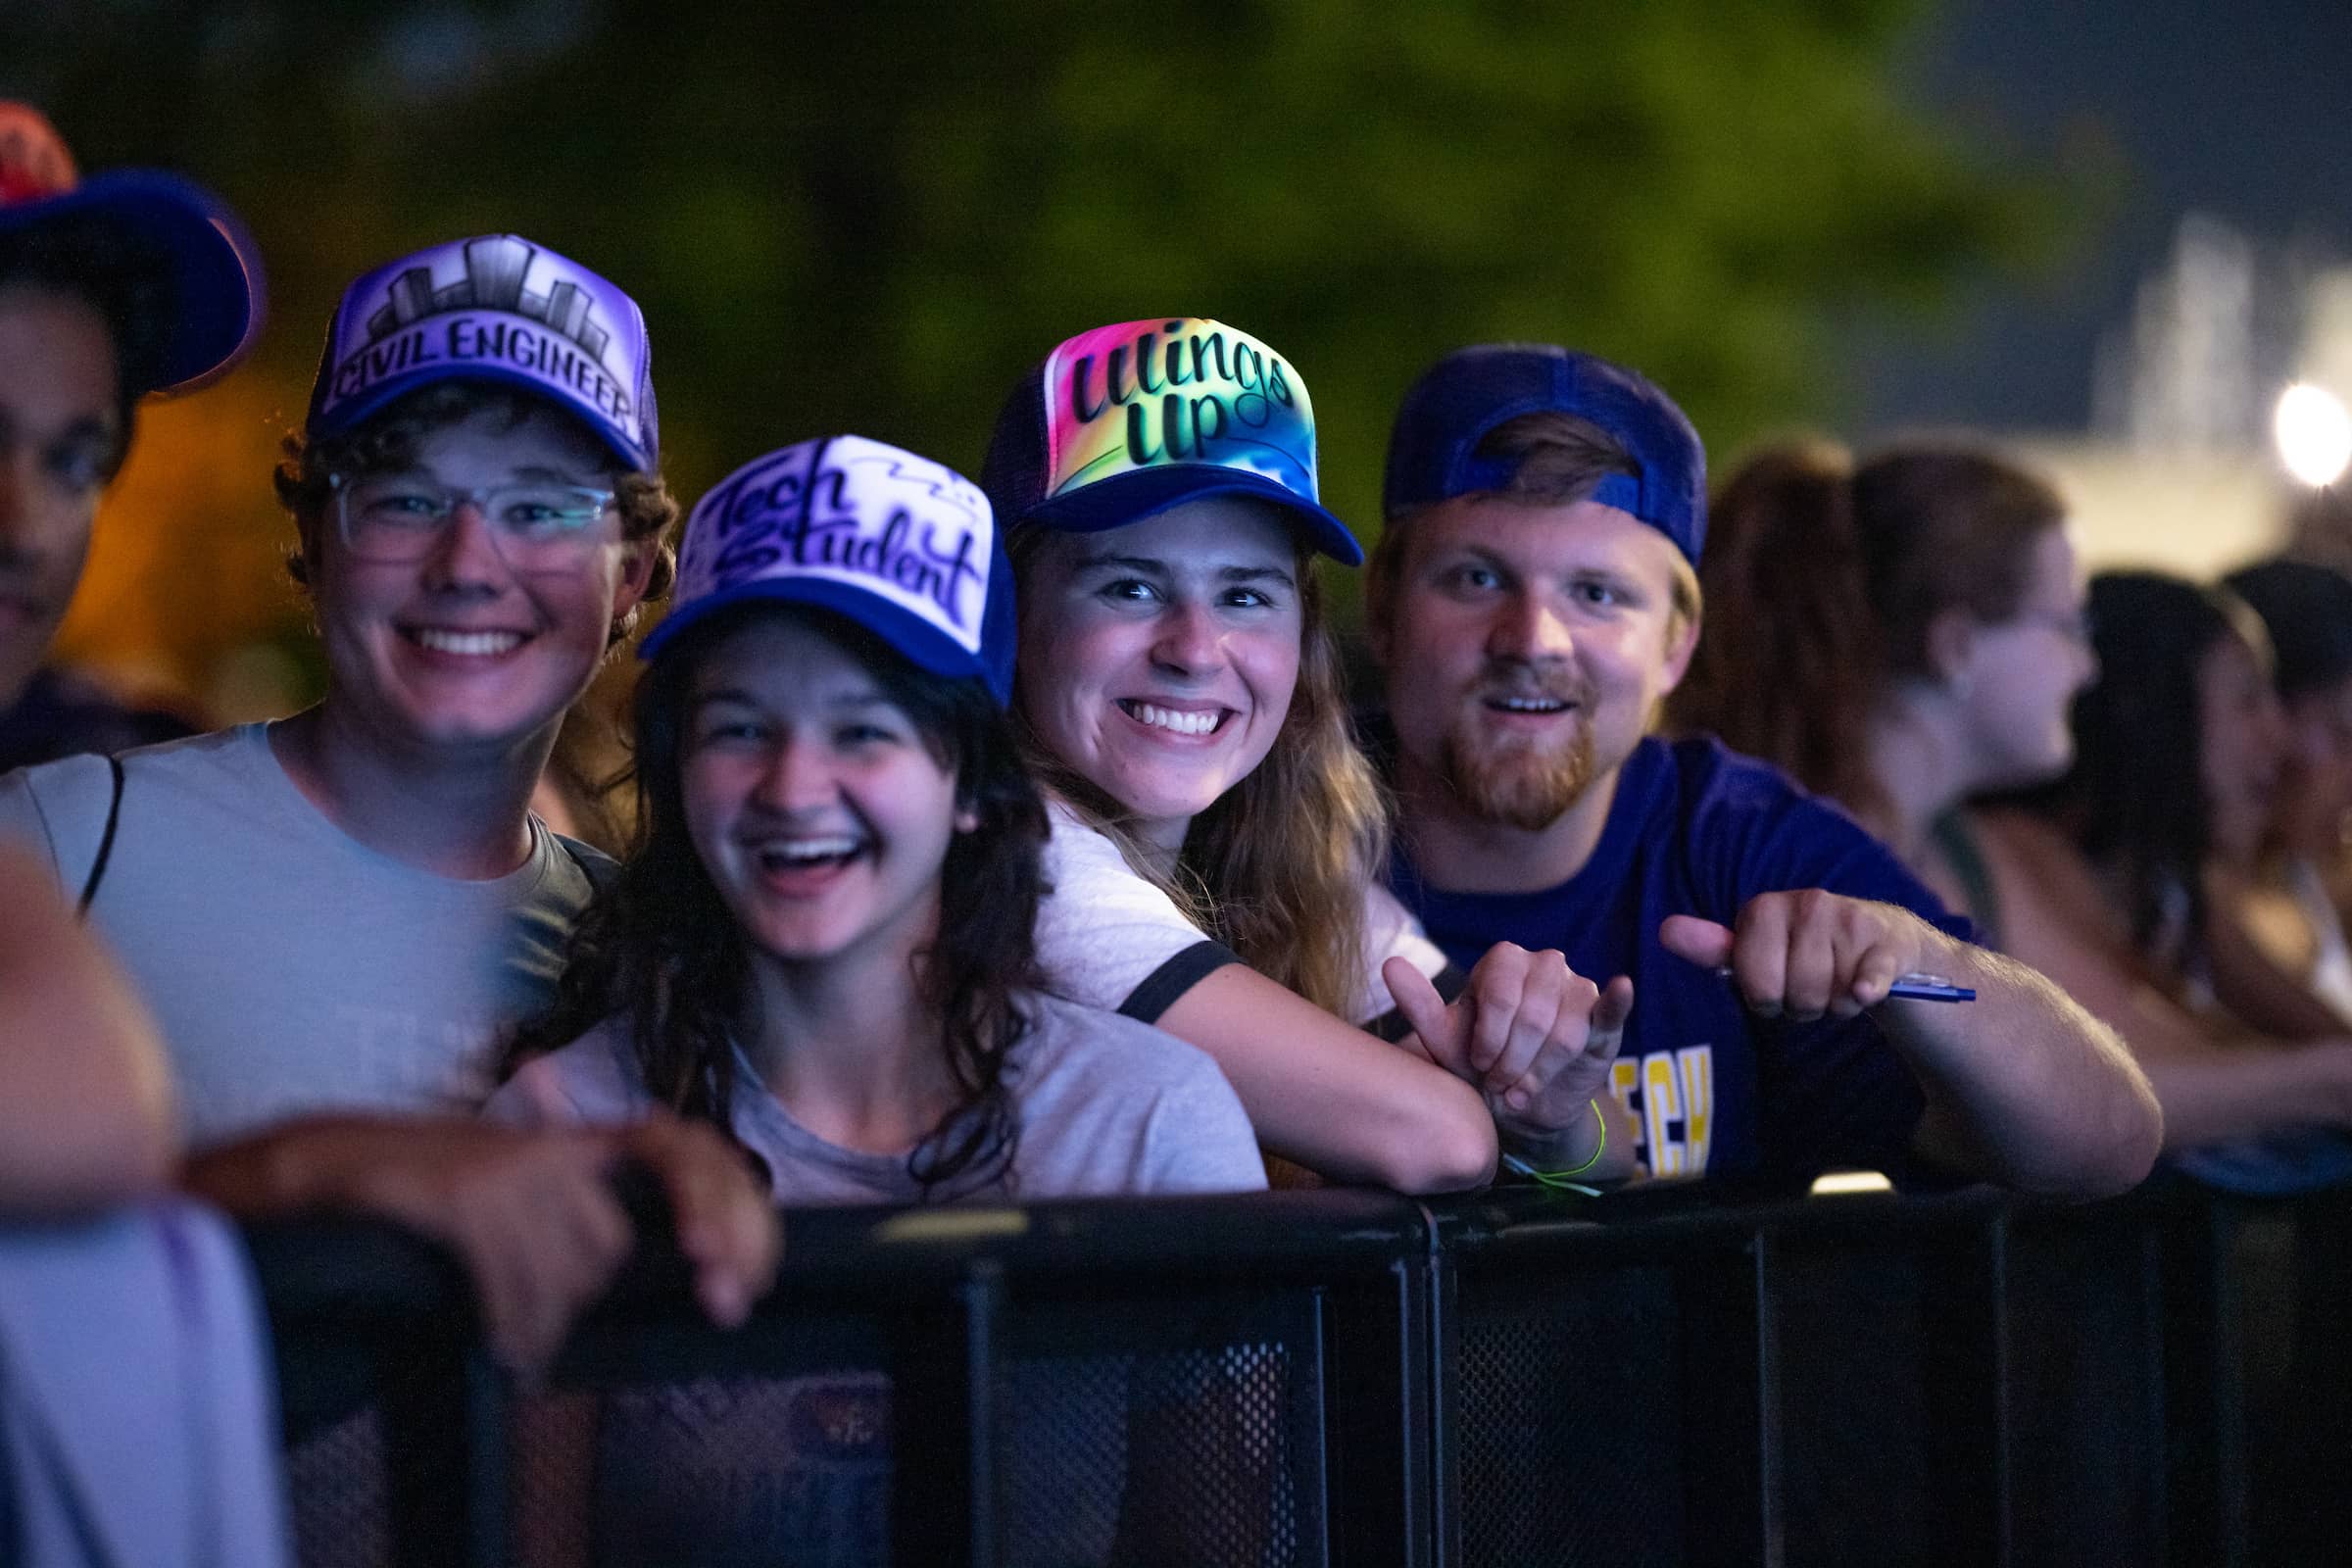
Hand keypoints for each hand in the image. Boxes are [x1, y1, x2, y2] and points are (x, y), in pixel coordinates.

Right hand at [198, 1114, 780, 1373]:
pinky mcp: (463, 1200)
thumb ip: (572, 1207)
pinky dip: (509, 1327)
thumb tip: (626, 1261)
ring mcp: (507, 1171)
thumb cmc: (429, 1184)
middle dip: (595, 1295)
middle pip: (609, 1248)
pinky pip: (509, 1285)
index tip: (729, 1266)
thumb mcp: (513, 1176)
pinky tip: (502, 1346)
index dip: (715, 1201)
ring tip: (519, 1342)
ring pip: (564, 1274)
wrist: (332, 1160)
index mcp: (570, 1142)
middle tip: (594, 1324)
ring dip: (542, 1322)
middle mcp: (549, 1149)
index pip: (676, 1150)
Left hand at [1383, 945, 1631, 1134]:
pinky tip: (1619, 989)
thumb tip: (1389, 965)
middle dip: (1513, 1059)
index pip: (1500, 994)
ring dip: (1542, 1070)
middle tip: (1501, 1084)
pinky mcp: (1604, 1021)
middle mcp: (1544, 965)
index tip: (1478, 1064)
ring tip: (1523, 1089)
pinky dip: (1616, 1000)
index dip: (1490, 1037)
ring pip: (1566, 1031)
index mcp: (1503, 963)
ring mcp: (1578, 990)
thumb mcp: (1444, 1042)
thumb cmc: (1478, 1065)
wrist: (1517, 1105)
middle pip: (1533, 1015)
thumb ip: (1420, 1004)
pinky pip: (1611, 1007)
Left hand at [1660, 891, 1944, 1021]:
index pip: (1755, 984)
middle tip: (1810, 986)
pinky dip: (1866, 992)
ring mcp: (1848, 921)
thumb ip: (1713, 947)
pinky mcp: (1886, 941)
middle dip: (1801, 1005)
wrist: (1885, 939)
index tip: (1776, 983)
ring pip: (1829, 998)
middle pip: (1793, 995)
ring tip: (1839, 982)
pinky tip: (1865, 991)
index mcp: (1763, 908)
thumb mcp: (1758, 948)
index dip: (1766, 998)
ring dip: (1835, 1005)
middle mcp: (1806, 904)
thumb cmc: (1806, 952)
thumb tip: (1665, 931)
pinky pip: (1868, 981)